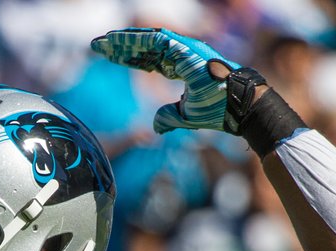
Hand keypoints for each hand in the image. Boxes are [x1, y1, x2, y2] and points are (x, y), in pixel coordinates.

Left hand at [91, 28, 241, 133]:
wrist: (239, 107)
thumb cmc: (218, 111)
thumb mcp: (186, 116)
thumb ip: (169, 117)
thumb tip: (155, 125)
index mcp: (182, 67)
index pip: (150, 59)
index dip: (129, 57)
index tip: (108, 57)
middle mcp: (181, 55)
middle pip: (145, 48)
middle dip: (120, 46)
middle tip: (96, 46)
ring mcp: (184, 50)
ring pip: (147, 41)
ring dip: (123, 41)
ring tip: (102, 42)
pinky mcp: (186, 50)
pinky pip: (156, 42)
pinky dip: (136, 40)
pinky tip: (118, 41)